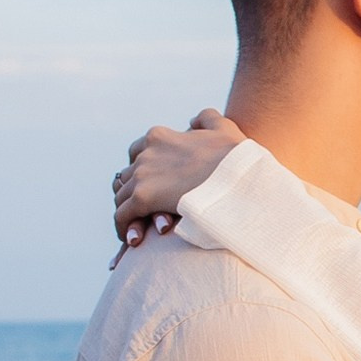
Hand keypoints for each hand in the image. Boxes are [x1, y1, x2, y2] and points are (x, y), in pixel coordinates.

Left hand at [111, 109, 246, 248]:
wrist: (239, 178)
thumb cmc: (237, 158)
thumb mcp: (224, 129)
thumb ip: (207, 119)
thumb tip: (194, 120)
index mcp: (160, 137)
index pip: (137, 152)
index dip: (145, 170)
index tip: (156, 184)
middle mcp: (145, 153)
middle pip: (128, 176)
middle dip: (136, 193)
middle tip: (148, 212)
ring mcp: (142, 175)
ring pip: (121, 196)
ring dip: (131, 212)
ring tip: (142, 229)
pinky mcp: (142, 198)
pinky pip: (121, 216)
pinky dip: (123, 228)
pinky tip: (135, 241)